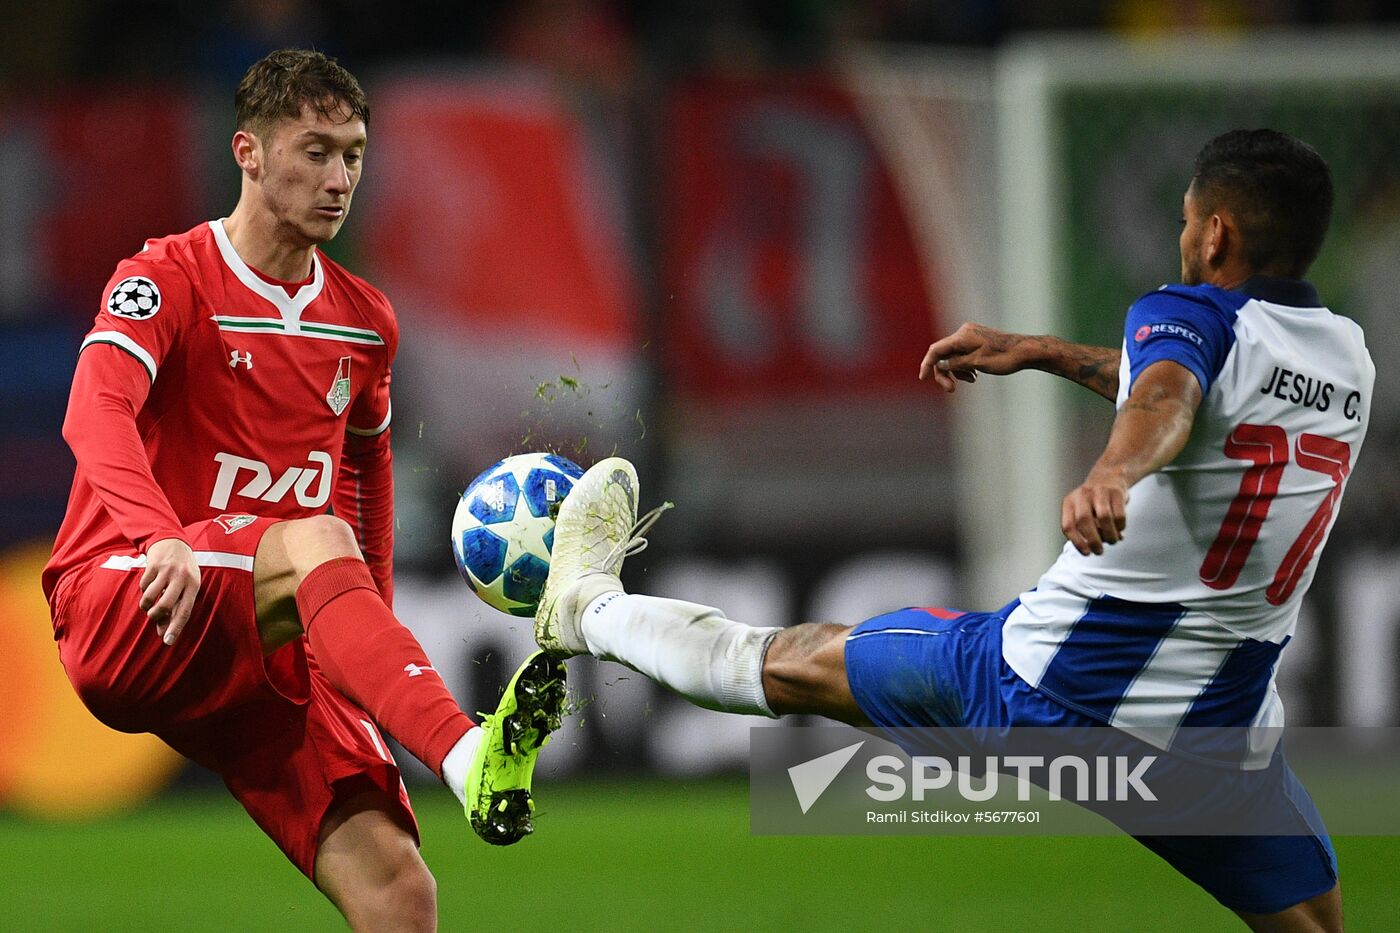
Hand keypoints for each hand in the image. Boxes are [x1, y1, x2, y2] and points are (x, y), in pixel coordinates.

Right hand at [140, 538, 200, 644]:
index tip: (168, 641)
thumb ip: (176, 608)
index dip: (176, 628)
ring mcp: (167, 570)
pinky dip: (143, 589)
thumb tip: (163, 633)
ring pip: (150, 597)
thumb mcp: (186, 586)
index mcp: (194, 585)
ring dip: (146, 604)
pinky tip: (150, 584)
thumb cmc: (182, 570)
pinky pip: (143, 585)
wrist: (172, 542)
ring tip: (150, 601)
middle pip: (165, 606)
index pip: (185, 611)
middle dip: (155, 616)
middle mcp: (182, 578)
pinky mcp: (153, 565)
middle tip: (153, 616)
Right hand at [919, 323, 1034, 392]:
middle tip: (951, 389)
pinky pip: (963, 353)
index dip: (927, 364)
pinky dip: (964, 365)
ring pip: (954, 355)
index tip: (922, 378)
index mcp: (962, 336)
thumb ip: (955, 364)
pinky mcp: (977, 340)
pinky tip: (974, 375)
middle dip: (945, 372)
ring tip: (971, 380)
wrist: (1025, 351)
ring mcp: (971, 335)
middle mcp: (964, 332)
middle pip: (944, 354)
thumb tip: (939, 365)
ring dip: (957, 370)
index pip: (936, 349)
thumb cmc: (1003, 357)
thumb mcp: (976, 363)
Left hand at [1060, 469, 1128, 555]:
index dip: (1077, 542)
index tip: (1087, 553)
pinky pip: (1119, 514)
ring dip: (1109, 534)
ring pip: (1104, 518)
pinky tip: (1120, 529)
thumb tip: (1094, 547)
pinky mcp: (1116, 492)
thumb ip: (1084, 529)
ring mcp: (1099, 492)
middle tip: (1099, 551)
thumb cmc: (1093, 500)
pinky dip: (1120, 526)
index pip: (1068, 525)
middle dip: (1093, 540)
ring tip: (1113, 540)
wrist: (1109, 475)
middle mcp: (1082, 496)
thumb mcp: (1080, 510)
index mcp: (1069, 502)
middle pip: (1084, 521)